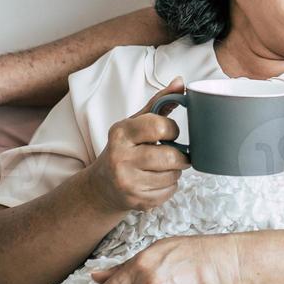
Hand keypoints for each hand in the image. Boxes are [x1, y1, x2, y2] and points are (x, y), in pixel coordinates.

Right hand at [88, 79, 190, 213]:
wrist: (102, 185)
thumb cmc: (125, 148)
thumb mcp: (135, 123)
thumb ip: (159, 102)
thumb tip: (181, 82)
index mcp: (121, 132)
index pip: (159, 127)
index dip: (172, 130)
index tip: (170, 133)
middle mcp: (120, 157)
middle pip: (170, 156)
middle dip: (179, 156)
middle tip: (174, 153)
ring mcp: (127, 182)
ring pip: (173, 176)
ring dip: (175, 171)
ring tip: (162, 167)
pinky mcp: (136, 201)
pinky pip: (169, 192)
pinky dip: (169, 187)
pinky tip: (156, 181)